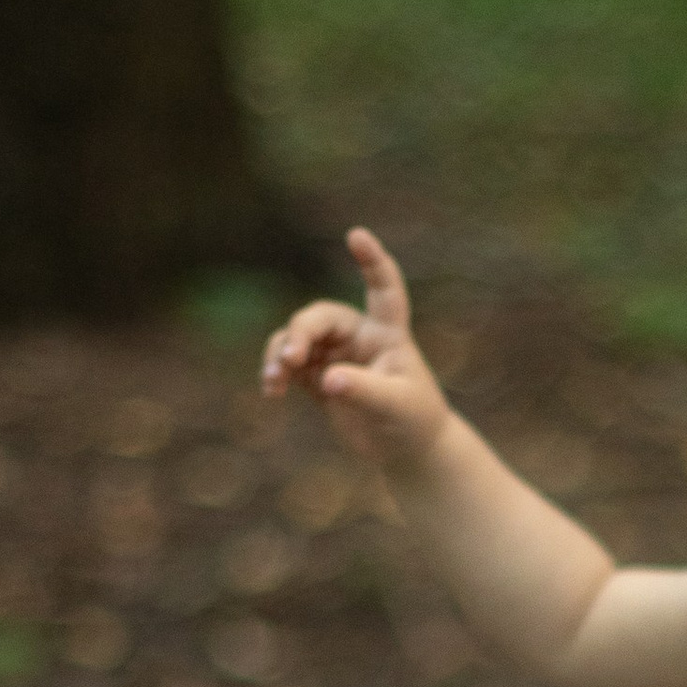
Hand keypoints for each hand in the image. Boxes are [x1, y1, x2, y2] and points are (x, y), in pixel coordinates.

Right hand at [261, 227, 448, 473]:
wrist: (405, 451)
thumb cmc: (415, 422)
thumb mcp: (397, 406)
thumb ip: (364, 390)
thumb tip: (327, 379)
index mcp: (388, 333)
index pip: (383, 289)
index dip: (372, 262)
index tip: (356, 235)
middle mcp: (359, 336)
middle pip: (320, 317)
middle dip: (301, 332)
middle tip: (292, 358)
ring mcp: (335, 355)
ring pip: (297, 339)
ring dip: (281, 354)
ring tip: (275, 379)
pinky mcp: (318, 378)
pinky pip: (288, 365)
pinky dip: (276, 373)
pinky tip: (271, 391)